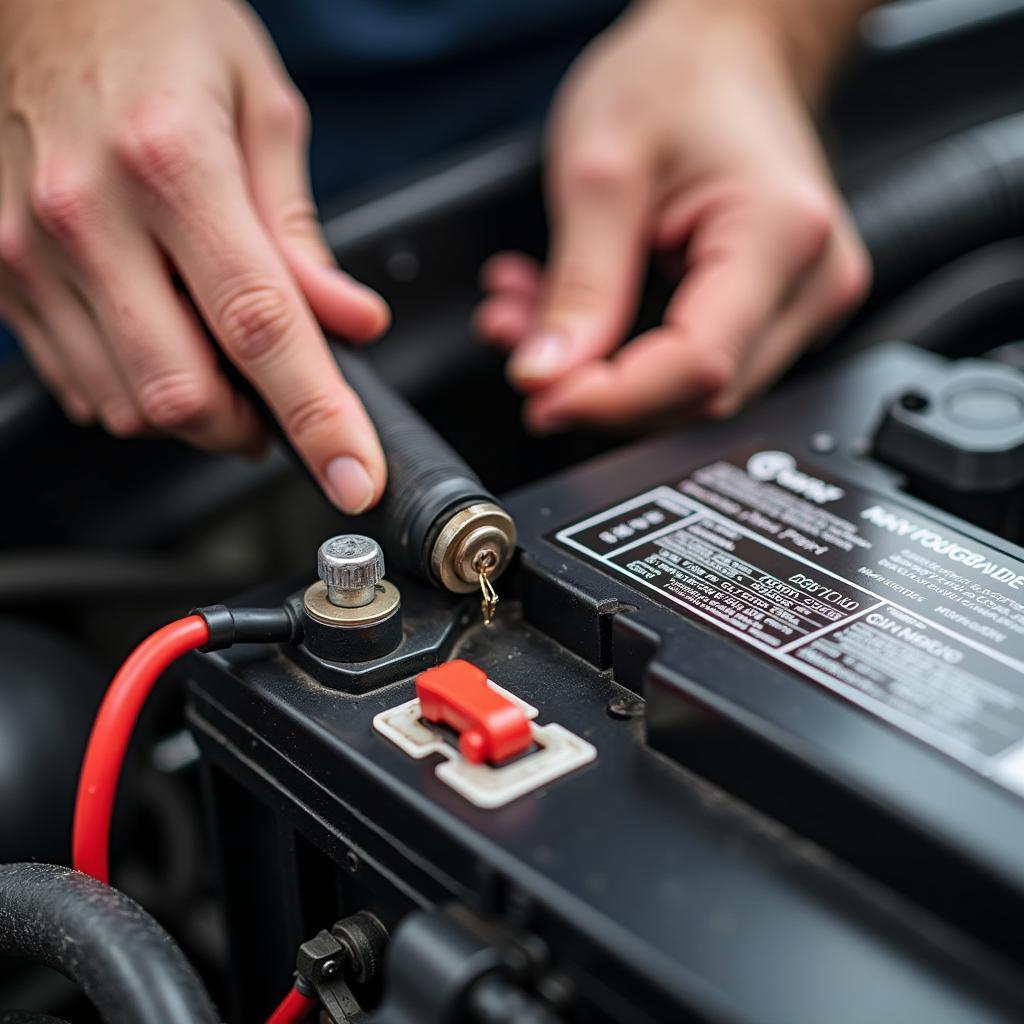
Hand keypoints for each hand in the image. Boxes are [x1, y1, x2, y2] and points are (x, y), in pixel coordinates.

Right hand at [0, 0, 387, 512]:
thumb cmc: (157, 28)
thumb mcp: (262, 109)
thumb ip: (301, 233)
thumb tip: (349, 322)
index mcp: (173, 165)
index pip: (261, 328)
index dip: (317, 419)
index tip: (354, 479)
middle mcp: (87, 215)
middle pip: (182, 394)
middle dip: (251, 427)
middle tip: (282, 405)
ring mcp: (28, 251)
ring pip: (127, 405)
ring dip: (195, 412)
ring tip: (220, 358)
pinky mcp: (1, 274)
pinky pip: (79, 382)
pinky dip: (137, 390)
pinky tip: (161, 339)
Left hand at [476, 0, 871, 433]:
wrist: (723, 49)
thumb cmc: (677, 79)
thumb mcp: (600, 172)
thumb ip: (576, 288)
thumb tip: (547, 377)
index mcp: (780, 233)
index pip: (698, 365)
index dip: (612, 399)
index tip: (541, 396)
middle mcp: (812, 280)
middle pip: (700, 393)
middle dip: (600, 388)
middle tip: (523, 349)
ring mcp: (803, 301)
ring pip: (693, 391)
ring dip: (605, 375)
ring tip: (536, 320)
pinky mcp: (776, 311)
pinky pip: (696, 365)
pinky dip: (625, 359)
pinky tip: (576, 321)